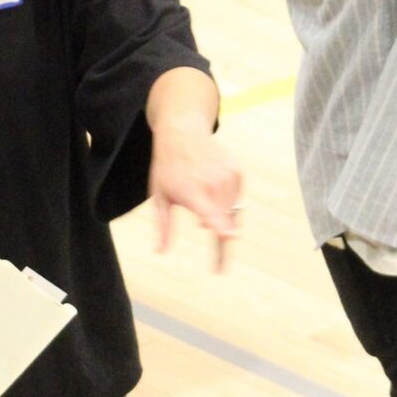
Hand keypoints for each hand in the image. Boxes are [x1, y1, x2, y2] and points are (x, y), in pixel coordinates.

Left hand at [148, 121, 242, 270]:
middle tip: (217, 262)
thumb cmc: (167, 168)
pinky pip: (237, 199)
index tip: (227, 236)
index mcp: (190, 191)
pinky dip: (227, 203)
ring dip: (222, 218)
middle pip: (226, 222)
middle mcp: (212, 183)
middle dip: (221, 238)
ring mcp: (227, 176)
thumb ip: (163, 226)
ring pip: (233, 213)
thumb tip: (160, 252)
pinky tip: (211, 188)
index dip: (218, 225)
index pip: (208, 211)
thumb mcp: (159, 197)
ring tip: (199, 197)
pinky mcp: (237, 172)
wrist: (183, 133)